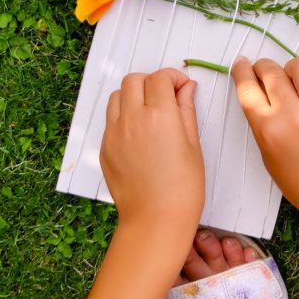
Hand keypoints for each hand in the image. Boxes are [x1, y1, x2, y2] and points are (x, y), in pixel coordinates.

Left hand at [100, 69, 203, 238]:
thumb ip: (186, 110)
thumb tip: (187, 88)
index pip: (160, 78)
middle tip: (166, 97)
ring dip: (133, 95)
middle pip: (134, 80)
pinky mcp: (105, 148)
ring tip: (149, 112)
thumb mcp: (192, 145)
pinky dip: (123, 116)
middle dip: (152, 82)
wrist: (155, 221)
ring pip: (117, 95)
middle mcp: (132, 119)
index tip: (183, 88)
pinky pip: (111, 119)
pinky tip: (139, 133)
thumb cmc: (183, 188)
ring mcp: (114, 133)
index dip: (174, 77)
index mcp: (159, 115)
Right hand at [231, 57, 298, 224]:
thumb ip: (261, 119)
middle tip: (267, 73)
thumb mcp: (266, 151)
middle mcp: (293, 116)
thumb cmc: (297, 178)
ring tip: (294, 79)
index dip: (242, 71)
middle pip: (272, 72)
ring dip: (292, 68)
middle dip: (264, 67)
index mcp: (269, 130)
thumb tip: (257, 87)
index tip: (242, 64)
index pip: (248, 88)